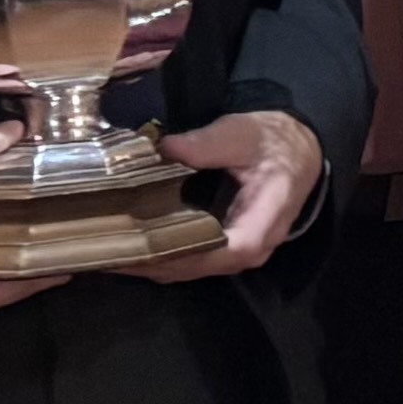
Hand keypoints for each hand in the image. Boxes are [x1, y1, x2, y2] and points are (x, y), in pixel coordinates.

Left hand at [125, 110, 325, 283]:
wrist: (295, 149)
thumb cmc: (272, 143)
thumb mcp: (242, 134)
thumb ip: (206, 143)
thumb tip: (163, 148)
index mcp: (263, 224)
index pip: (223, 253)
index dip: (182, 254)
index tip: (141, 246)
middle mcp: (250, 250)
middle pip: (197, 267)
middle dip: (151, 261)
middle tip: (106, 248)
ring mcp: (235, 253)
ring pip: (189, 269)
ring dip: (150, 262)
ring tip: (108, 248)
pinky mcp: (223, 249)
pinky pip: (188, 260)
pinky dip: (159, 255)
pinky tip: (129, 244)